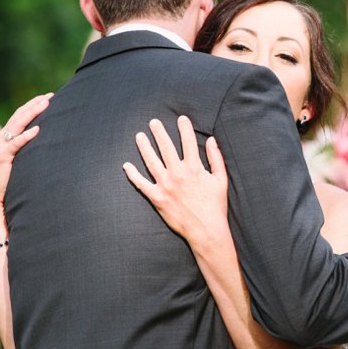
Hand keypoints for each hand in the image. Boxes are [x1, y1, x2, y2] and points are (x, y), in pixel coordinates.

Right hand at [0, 94, 52, 206]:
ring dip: (32, 113)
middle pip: (20, 115)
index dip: (32, 105)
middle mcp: (2, 137)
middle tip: (50, 96)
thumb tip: (42, 144)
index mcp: (5, 136)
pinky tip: (37, 130)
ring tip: (45, 105)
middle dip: (35, 104)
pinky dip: (26, 136)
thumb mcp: (15, 159)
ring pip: (18, 124)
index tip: (47, 98)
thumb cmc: (5, 178)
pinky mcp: (2, 156)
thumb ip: (23, 150)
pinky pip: (16, 144)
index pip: (20, 115)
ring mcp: (1, 145)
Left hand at [123, 116, 230, 253]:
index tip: (181, 118)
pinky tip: (127, 165)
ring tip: (139, 136)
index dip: (184, 128)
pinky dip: (133, 174)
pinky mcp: (157, 198)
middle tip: (153, 122)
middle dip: (159, 132)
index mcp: (194, 168)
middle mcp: (177, 173)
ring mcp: (165, 185)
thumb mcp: (220, 180)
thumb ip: (215, 158)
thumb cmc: (215, 205)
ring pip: (151, 161)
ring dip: (144, 147)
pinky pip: (141, 184)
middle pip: (165, 147)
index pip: (188, 142)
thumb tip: (211, 140)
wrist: (206, 230)